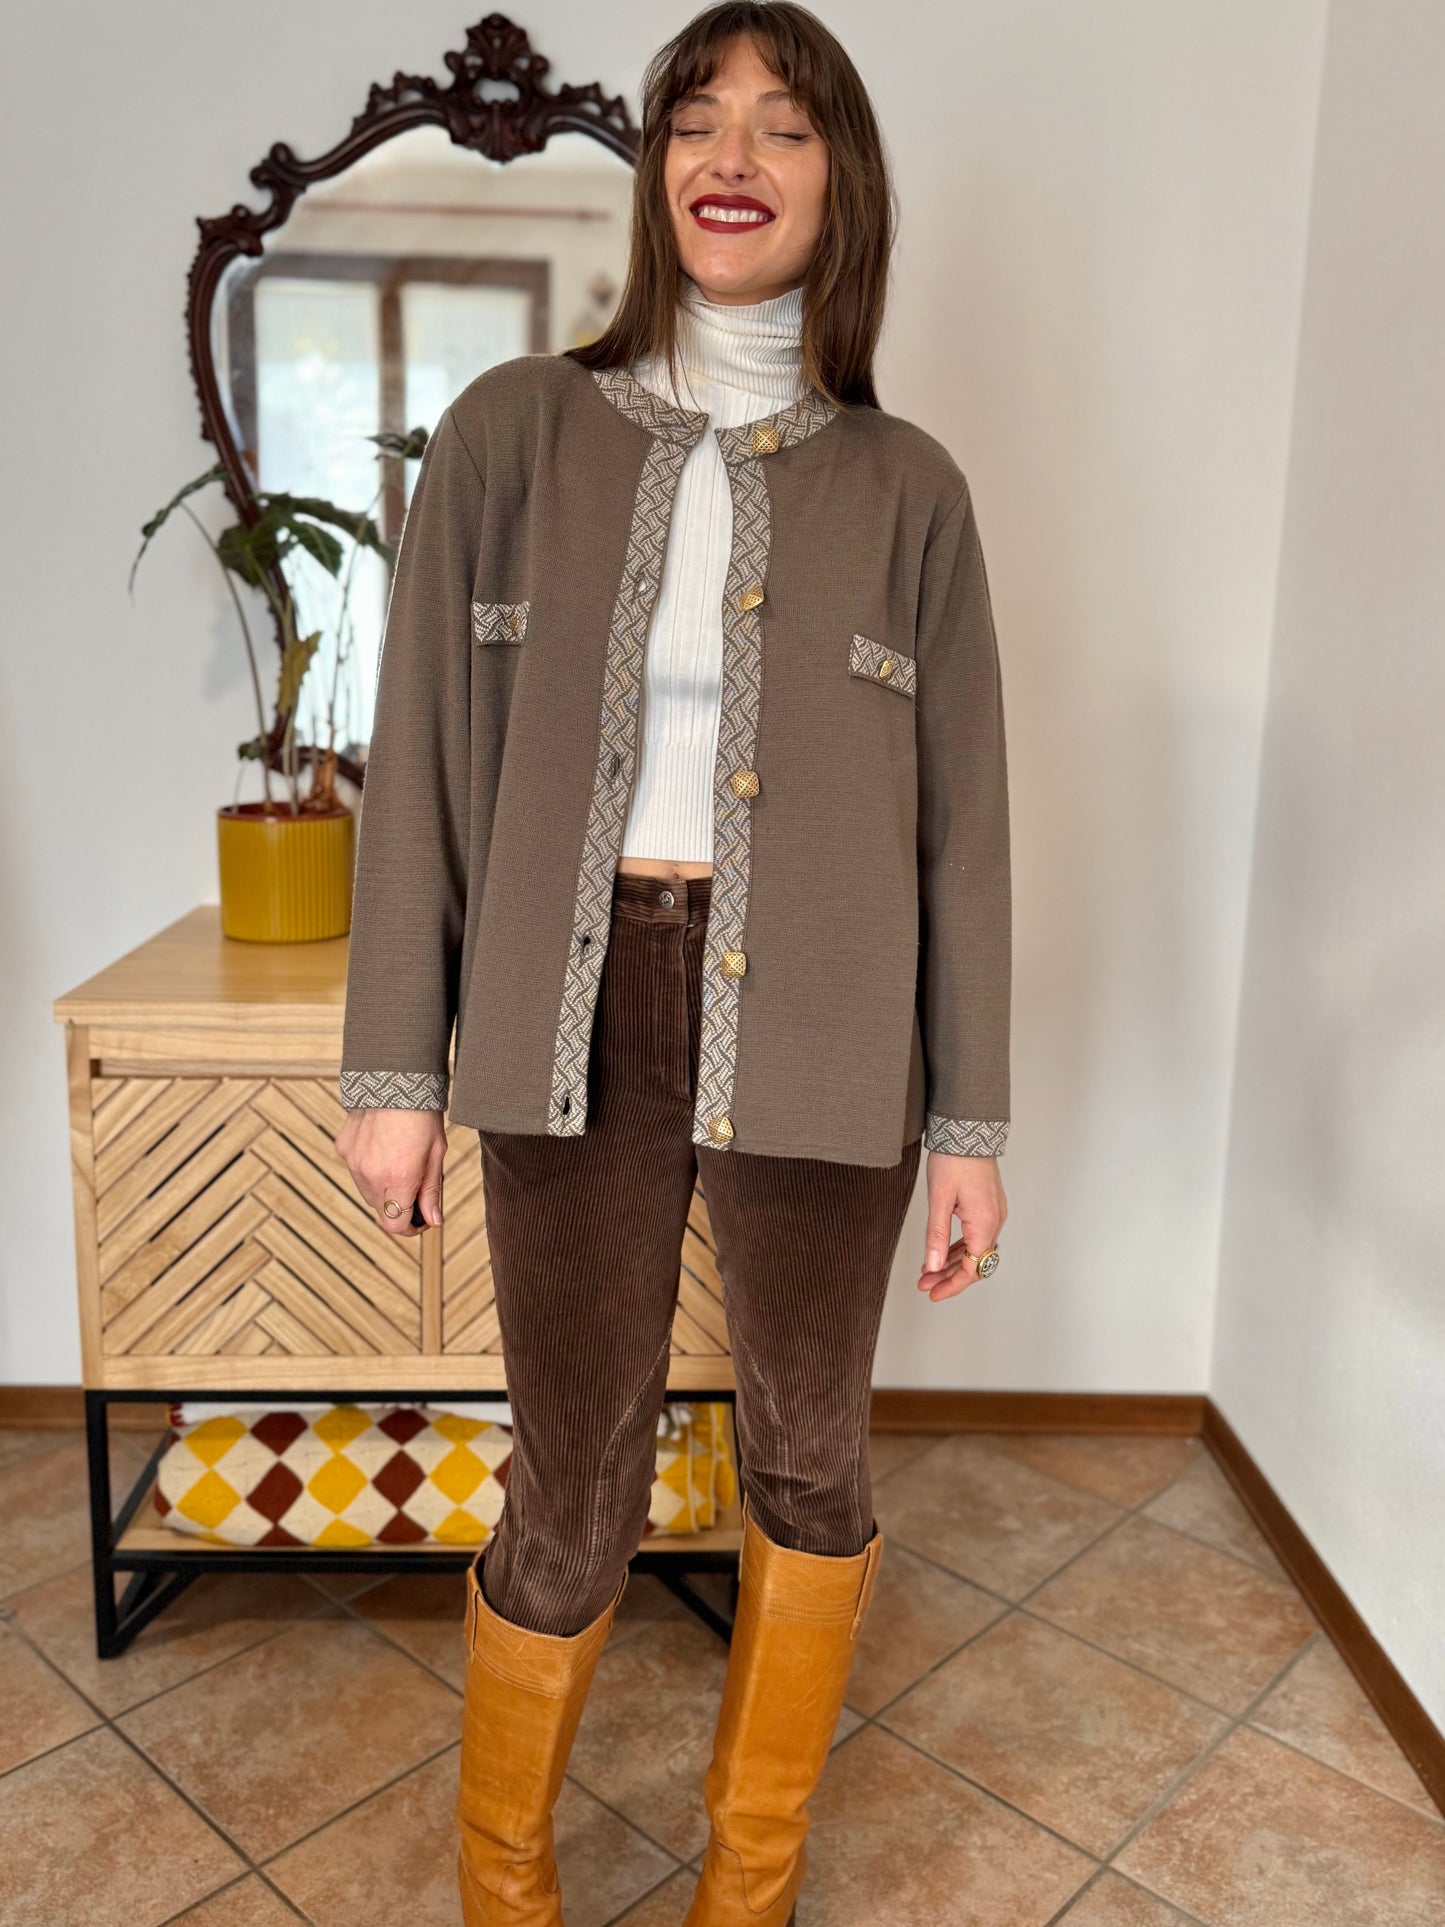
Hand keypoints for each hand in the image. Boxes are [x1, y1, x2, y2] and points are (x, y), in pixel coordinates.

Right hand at [333, 1107, 446, 1236]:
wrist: (394, 1077)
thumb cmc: (421, 1114)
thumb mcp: (436, 1153)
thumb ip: (431, 1191)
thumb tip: (432, 1220)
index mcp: (399, 1178)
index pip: (396, 1224)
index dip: (411, 1227)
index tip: (422, 1218)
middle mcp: (371, 1175)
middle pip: (382, 1211)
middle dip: (400, 1205)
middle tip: (416, 1183)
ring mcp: (353, 1162)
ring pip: (367, 1193)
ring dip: (384, 1188)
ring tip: (400, 1160)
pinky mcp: (343, 1149)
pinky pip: (356, 1171)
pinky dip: (369, 1168)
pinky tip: (382, 1147)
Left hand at [917, 1153, 1006, 1301]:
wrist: (968, 1130)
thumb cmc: (954, 1159)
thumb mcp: (939, 1199)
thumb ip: (936, 1236)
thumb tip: (933, 1266)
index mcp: (984, 1222)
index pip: (971, 1268)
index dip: (951, 1284)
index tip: (932, 1292)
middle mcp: (994, 1220)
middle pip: (975, 1261)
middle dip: (949, 1275)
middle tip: (925, 1283)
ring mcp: (994, 1212)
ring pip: (976, 1249)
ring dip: (953, 1262)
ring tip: (929, 1270)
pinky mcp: (988, 1205)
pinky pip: (977, 1235)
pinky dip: (960, 1247)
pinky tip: (943, 1251)